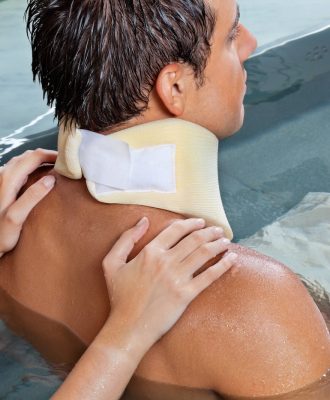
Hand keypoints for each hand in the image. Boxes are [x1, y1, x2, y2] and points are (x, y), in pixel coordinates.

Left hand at [0, 149, 56, 257]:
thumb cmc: (1, 234)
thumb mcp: (16, 217)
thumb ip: (32, 197)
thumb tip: (51, 179)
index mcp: (8, 179)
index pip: (34, 157)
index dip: (52, 155)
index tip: (68, 161)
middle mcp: (3, 174)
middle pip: (29, 155)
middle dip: (48, 155)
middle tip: (66, 164)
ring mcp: (2, 178)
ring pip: (24, 160)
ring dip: (41, 160)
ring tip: (57, 167)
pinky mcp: (3, 184)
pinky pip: (21, 167)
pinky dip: (34, 166)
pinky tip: (42, 174)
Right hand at [102, 217, 236, 346]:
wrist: (128, 327)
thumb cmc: (120, 296)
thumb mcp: (111, 263)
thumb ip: (125, 239)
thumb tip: (143, 221)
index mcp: (150, 252)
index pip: (175, 230)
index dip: (191, 223)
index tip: (200, 222)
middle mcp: (166, 261)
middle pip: (194, 239)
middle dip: (209, 231)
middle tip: (218, 230)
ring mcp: (177, 278)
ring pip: (204, 253)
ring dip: (218, 244)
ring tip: (226, 240)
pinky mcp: (186, 295)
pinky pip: (209, 276)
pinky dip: (222, 265)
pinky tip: (231, 259)